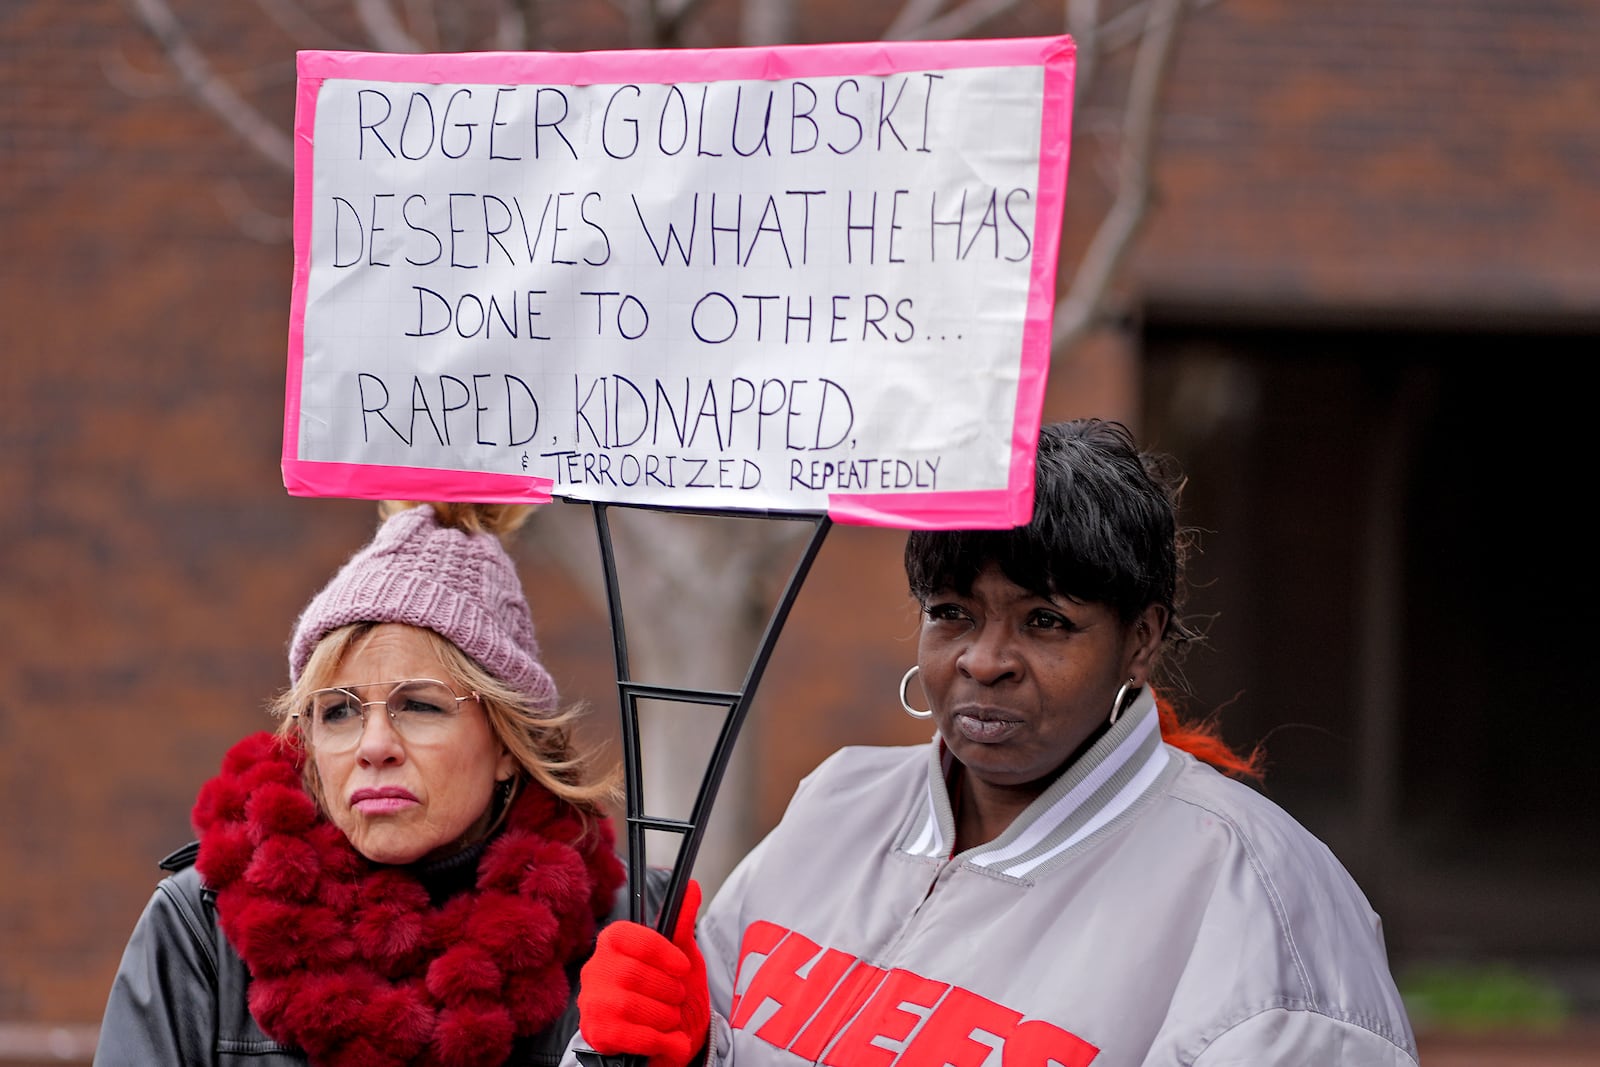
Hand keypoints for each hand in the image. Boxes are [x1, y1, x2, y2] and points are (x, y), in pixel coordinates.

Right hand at [579, 879, 709, 1066]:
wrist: (669, 1040)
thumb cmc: (670, 992)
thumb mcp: (682, 956)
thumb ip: (683, 922)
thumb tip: (692, 886)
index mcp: (612, 943)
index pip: (629, 937)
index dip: (661, 953)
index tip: (682, 967)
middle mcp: (594, 970)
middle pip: (631, 974)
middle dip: (667, 990)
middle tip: (678, 997)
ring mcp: (592, 1003)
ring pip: (630, 1006)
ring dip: (664, 1016)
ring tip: (673, 1018)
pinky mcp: (597, 1034)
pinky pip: (630, 1036)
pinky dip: (660, 1040)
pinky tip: (671, 1040)